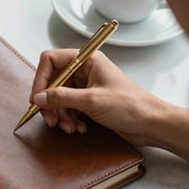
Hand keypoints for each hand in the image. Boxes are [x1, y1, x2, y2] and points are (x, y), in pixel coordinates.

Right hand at [30, 50, 165, 145]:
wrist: (151, 124)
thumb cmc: (129, 105)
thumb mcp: (91, 100)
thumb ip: (62, 97)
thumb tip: (38, 97)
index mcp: (86, 60)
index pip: (51, 61)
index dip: (40, 79)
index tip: (36, 99)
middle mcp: (84, 71)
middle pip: (53, 82)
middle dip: (50, 103)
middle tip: (51, 120)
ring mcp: (85, 87)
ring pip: (59, 98)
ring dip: (61, 115)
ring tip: (70, 128)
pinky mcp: (88, 102)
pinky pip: (68, 108)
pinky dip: (69, 119)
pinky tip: (79, 129)